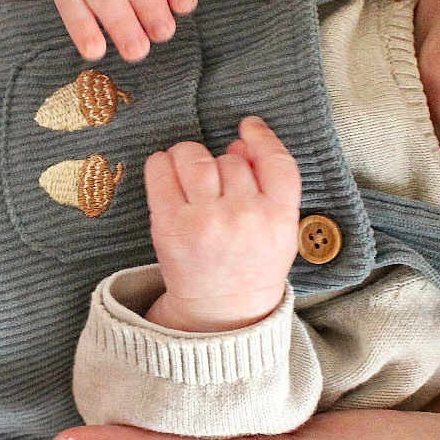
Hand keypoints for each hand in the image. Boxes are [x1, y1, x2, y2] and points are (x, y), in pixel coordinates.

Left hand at [144, 116, 300, 331]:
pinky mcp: (170, 224)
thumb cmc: (251, 265)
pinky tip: (169, 174)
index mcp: (279, 218)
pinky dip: (162, 164)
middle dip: (223, 166)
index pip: (276, 161)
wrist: (221, 313)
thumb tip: (241, 141)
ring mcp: (205, 220)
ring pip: (195, 156)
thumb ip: (269, 186)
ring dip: (190, 159)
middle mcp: (243, 216)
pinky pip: (160, 168)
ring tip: (191, 177)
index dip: (262, 137)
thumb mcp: (279, 230)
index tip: (248, 126)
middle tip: (218, 189)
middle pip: (231, 159)